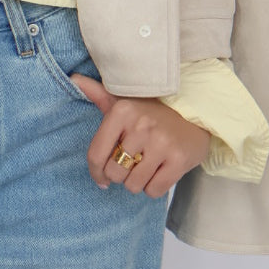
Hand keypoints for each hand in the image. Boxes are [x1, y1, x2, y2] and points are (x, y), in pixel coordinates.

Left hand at [69, 75, 211, 197]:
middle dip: (121, 175)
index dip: (96, 172)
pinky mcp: (179, 160)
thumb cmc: (152, 113)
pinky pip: (154, 190)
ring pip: (134, 185)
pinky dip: (154, 188)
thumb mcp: (124, 101)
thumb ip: (98, 93)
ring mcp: (161, 143)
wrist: (196, 116)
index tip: (101, 177)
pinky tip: (159, 172)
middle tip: (132, 165)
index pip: (96, 154)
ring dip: (137, 182)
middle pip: (115, 173)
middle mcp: (141, 125)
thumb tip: (72, 78)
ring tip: (146, 167)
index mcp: (122, 111)